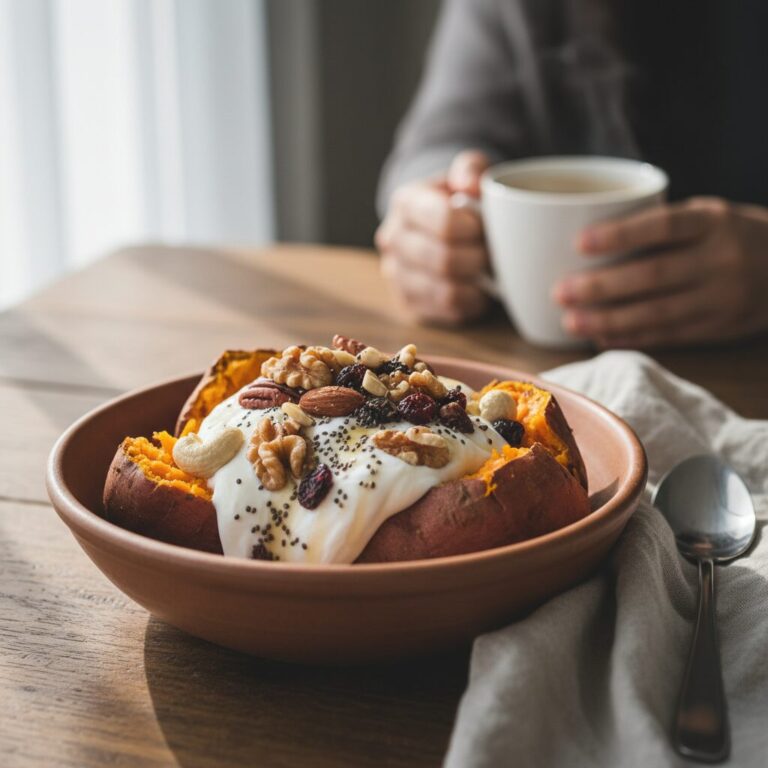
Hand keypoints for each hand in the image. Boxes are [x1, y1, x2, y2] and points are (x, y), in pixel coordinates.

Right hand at [376, 150, 489, 323]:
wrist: (436, 226)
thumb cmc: (458, 199)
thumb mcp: (468, 174)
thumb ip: (472, 169)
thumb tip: (471, 185)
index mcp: (406, 202)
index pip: (443, 222)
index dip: (476, 228)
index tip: (488, 226)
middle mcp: (393, 240)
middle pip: (444, 260)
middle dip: (480, 259)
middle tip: (495, 252)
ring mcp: (397, 275)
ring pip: (445, 291)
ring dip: (476, 284)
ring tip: (489, 271)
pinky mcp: (408, 303)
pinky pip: (446, 311)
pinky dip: (470, 303)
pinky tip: (479, 289)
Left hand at [553, 197, 767, 347]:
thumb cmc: (728, 235)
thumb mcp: (706, 216)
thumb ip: (661, 229)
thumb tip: (584, 249)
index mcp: (712, 221)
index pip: (663, 226)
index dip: (620, 235)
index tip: (579, 243)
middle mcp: (720, 258)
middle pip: (653, 275)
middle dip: (601, 287)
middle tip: (560, 292)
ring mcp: (723, 297)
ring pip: (658, 313)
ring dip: (608, 320)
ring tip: (571, 322)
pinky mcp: (719, 327)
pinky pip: (669, 336)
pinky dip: (632, 338)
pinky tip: (601, 338)